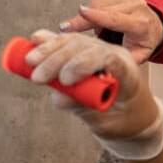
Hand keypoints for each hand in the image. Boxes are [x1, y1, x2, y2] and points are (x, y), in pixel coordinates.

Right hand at [25, 29, 159, 140]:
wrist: (134, 114)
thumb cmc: (124, 119)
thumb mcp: (106, 121)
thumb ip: (84, 108)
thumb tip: (57, 97)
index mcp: (127, 71)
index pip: (106, 57)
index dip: (83, 64)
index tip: (65, 81)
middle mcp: (114, 54)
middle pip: (84, 47)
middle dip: (58, 60)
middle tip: (37, 79)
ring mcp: (101, 50)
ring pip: (74, 41)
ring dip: (49, 50)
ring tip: (29, 62)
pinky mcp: (87, 51)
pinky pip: (68, 42)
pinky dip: (51, 42)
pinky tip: (35, 40)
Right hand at [58, 0, 162, 63]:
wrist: (154, 24)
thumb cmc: (143, 42)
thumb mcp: (137, 57)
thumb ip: (120, 63)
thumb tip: (102, 74)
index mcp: (140, 24)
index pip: (115, 19)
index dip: (96, 17)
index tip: (81, 12)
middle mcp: (137, 5)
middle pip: (101, 9)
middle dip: (83, 20)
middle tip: (70, 29)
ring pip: (96, 3)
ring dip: (92, 16)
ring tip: (102, 28)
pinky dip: (95, 8)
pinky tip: (103, 15)